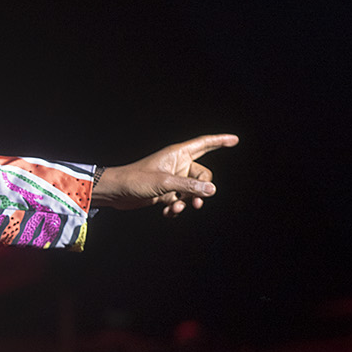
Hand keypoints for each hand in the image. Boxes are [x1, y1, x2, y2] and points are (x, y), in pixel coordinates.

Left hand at [91, 134, 237, 216]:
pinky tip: (168, 212)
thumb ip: (190, 185)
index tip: (235, 139)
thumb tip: (212, 190)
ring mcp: (172, 179)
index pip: (204, 144)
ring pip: (192, 190)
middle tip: (197, 202)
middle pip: (203, 174)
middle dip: (202, 189)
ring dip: (188, 201)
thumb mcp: (165, 183)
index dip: (220, 141)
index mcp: (177, 154)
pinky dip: (177, 207)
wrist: (116, 192)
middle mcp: (177, 165)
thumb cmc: (136, 180)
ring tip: (178, 207)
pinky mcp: (166, 192)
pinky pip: (181, 199)